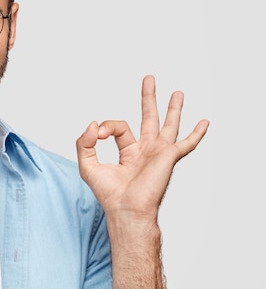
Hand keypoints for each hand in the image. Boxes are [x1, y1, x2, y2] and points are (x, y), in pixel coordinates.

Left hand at [76, 75, 208, 220]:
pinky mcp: (168, 157)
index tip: (97, 134)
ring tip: (177, 92)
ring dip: (173, 108)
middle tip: (149, 79)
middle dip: (148, 97)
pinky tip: (204, 122)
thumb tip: (93, 124)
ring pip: (168, 124)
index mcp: (129, 151)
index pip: (118, 127)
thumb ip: (84, 143)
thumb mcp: (87, 165)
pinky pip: (186, 143)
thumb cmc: (109, 194)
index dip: (106, 126)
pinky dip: (196, 133)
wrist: (126, 209)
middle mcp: (146, 150)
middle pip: (148, 117)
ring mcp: (159, 153)